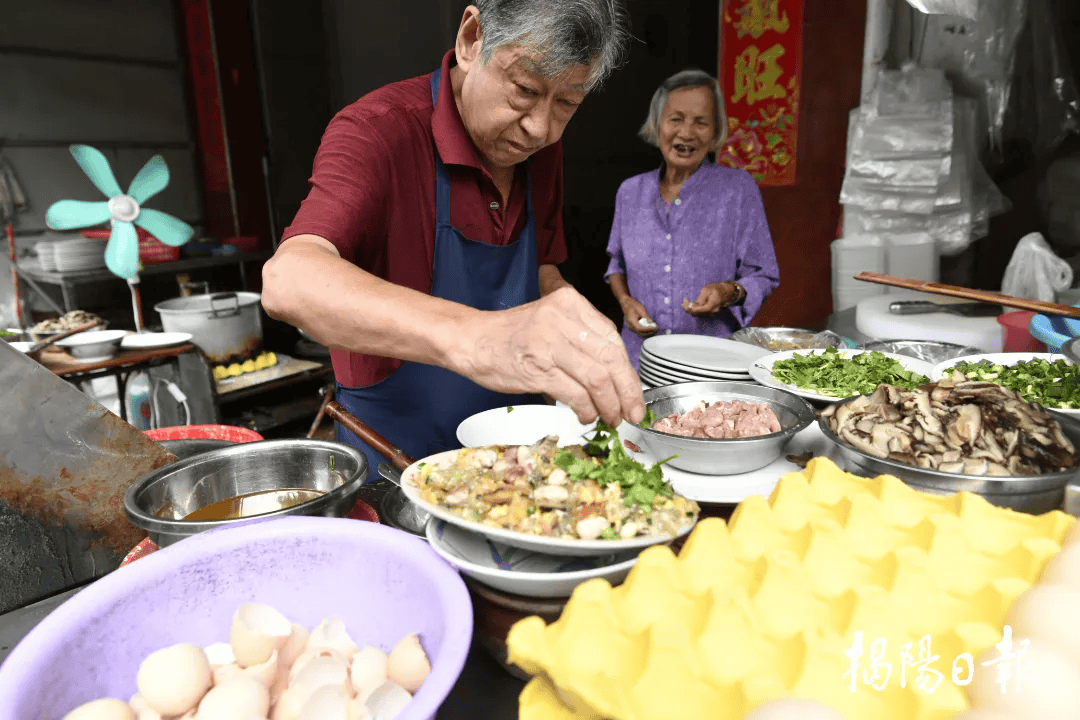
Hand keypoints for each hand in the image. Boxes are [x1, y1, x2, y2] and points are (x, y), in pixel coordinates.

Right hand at [455, 286, 645, 426]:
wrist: (471, 339)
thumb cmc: (513, 335)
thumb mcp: (552, 321)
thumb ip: (582, 340)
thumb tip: (617, 378)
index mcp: (570, 303)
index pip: (613, 339)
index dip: (629, 372)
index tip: (634, 393)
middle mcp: (562, 319)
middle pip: (611, 359)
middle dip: (627, 392)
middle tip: (633, 413)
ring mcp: (549, 343)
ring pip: (597, 379)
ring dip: (609, 405)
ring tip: (611, 418)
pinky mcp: (538, 369)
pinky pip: (575, 394)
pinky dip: (587, 409)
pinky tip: (587, 416)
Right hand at [619, 296, 657, 337]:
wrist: (626, 303)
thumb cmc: (633, 305)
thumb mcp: (641, 309)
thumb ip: (646, 316)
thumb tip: (652, 322)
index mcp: (631, 321)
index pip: (640, 328)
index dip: (648, 329)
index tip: (655, 328)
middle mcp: (630, 326)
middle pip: (640, 333)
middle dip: (649, 332)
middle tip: (656, 329)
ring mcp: (630, 327)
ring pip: (639, 333)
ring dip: (647, 333)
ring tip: (654, 330)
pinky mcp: (632, 327)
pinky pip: (639, 331)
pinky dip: (644, 331)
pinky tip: (649, 328)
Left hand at [682, 282, 738, 316]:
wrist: (726, 291)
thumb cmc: (716, 288)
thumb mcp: (707, 290)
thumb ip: (699, 299)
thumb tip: (692, 307)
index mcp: (712, 306)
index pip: (698, 311)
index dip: (690, 308)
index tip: (685, 301)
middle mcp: (712, 312)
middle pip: (697, 313)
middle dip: (688, 308)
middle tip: (684, 301)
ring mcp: (712, 314)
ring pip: (698, 314)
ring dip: (690, 309)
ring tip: (685, 302)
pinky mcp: (710, 313)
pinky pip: (701, 313)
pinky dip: (695, 309)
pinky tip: (691, 304)